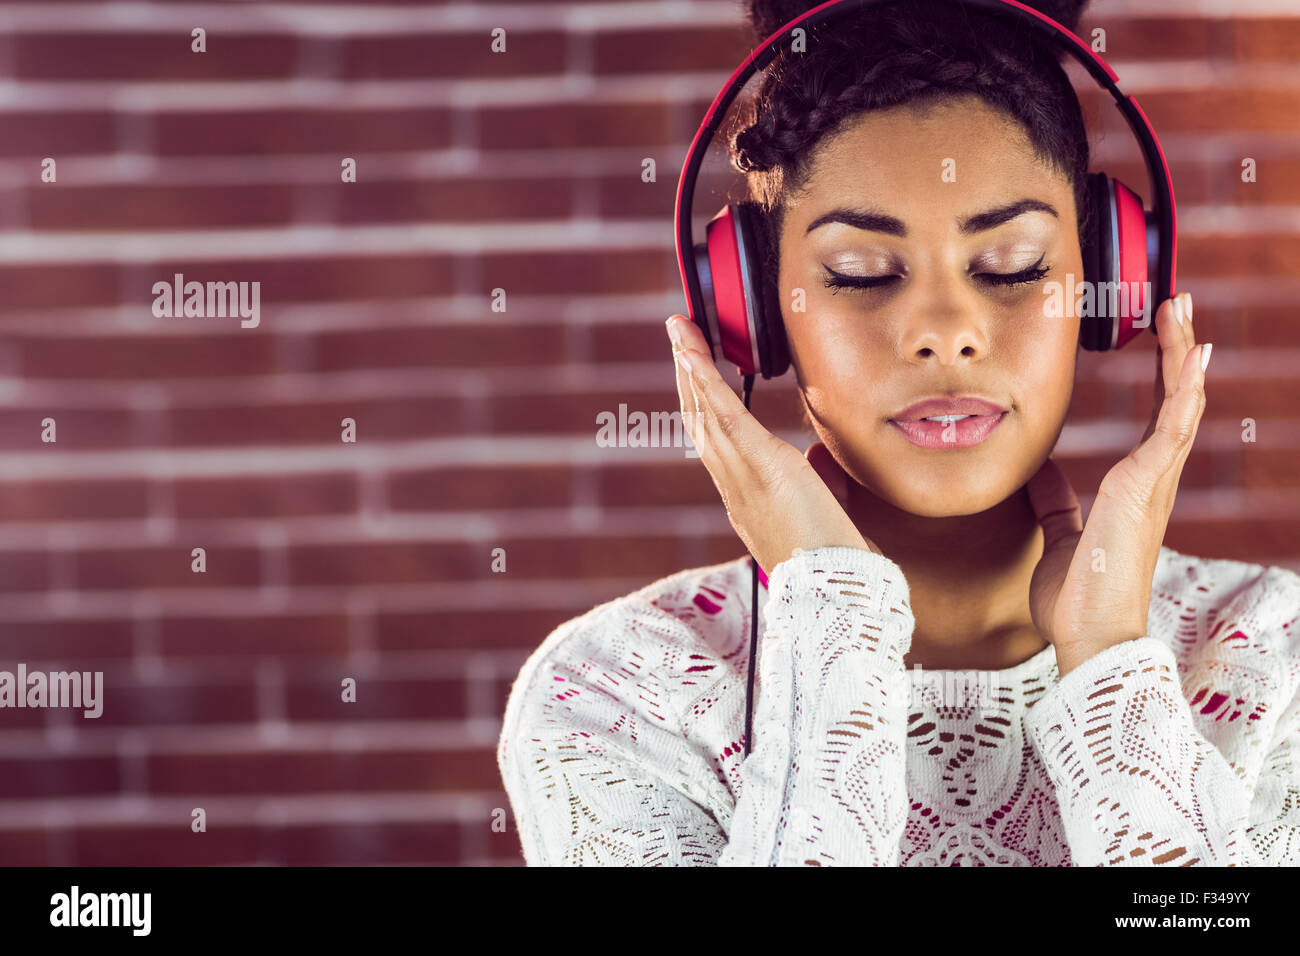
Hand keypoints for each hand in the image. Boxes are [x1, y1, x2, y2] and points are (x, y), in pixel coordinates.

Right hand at [667, 314, 881, 575]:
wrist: (832, 589)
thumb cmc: (832, 557)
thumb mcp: (823, 506)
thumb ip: (817, 475)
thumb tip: (818, 450)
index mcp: (743, 494)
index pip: (715, 438)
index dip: (701, 400)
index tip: (694, 369)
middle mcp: (731, 484)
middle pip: (698, 418)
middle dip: (686, 374)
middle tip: (678, 334)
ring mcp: (739, 475)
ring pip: (702, 410)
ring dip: (688, 365)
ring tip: (679, 328)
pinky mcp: (758, 466)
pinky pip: (721, 415)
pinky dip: (703, 380)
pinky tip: (691, 351)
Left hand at [1025, 292, 1209, 676]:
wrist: (1088, 635)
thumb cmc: (1078, 597)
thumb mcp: (1060, 536)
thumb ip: (1055, 504)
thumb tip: (1041, 474)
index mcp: (1135, 490)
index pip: (1154, 421)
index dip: (1162, 379)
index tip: (1162, 340)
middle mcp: (1152, 481)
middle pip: (1176, 402)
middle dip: (1179, 352)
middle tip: (1179, 307)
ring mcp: (1153, 482)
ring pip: (1180, 404)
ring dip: (1183, 354)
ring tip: (1183, 309)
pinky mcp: (1144, 486)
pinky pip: (1172, 427)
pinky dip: (1183, 388)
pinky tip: (1192, 354)